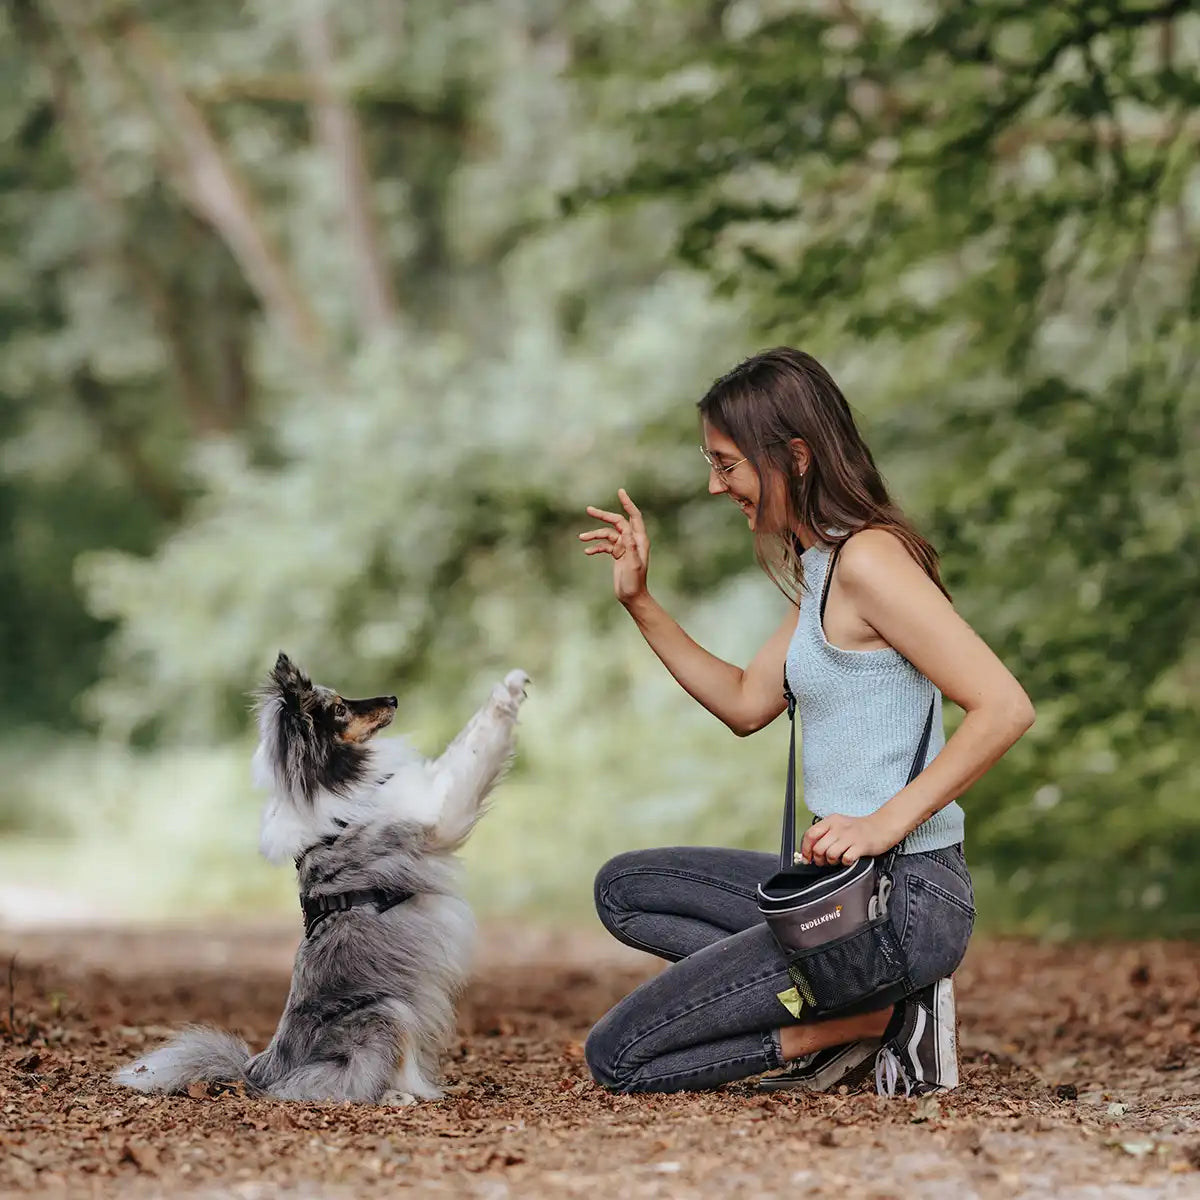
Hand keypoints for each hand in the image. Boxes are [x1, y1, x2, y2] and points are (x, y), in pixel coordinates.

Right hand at [579, 489, 650, 604]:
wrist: (632, 597)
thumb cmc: (634, 583)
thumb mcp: (633, 565)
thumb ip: (630, 548)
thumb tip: (625, 531)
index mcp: (639, 540)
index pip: (634, 516)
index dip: (628, 503)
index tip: (620, 492)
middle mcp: (632, 541)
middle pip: (617, 522)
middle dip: (603, 516)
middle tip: (589, 509)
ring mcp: (624, 547)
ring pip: (608, 534)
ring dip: (594, 535)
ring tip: (581, 538)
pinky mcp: (617, 554)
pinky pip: (605, 546)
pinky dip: (596, 547)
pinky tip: (587, 552)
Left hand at [800, 813, 898, 866]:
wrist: (882, 826)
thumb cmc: (859, 829)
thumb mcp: (839, 825)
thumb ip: (825, 835)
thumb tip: (810, 850)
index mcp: (831, 821)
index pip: (810, 834)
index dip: (805, 849)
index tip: (807, 858)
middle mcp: (839, 827)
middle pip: (818, 847)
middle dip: (818, 859)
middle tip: (824, 862)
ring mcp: (850, 836)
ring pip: (830, 854)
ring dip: (831, 862)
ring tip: (837, 860)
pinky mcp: (861, 846)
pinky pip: (846, 859)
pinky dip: (845, 863)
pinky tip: (849, 859)